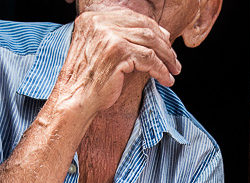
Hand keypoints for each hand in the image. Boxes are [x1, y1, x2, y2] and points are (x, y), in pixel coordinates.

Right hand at [56, 9, 181, 114]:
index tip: (166, 41)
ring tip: (174, 70)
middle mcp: (99, 22)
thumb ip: (118, 38)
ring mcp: (108, 35)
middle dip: (163, 43)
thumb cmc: (88, 81)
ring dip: (166, 57)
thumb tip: (153, 34)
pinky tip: (167, 79)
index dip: (153, 29)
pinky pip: (149, 58)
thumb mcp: (99, 51)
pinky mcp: (118, 51)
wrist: (75, 99)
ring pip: (150, 41)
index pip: (131, 17)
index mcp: (93, 19)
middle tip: (174, 59)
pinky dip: (161, 70)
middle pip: (143, 27)